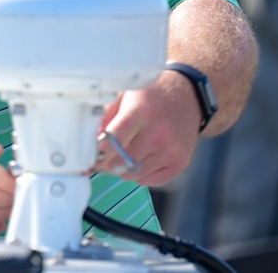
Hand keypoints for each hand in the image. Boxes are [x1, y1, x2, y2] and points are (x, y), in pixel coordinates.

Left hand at [92, 70, 200, 185]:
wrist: (188, 97)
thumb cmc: (151, 97)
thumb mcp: (125, 96)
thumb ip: (106, 117)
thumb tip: (90, 140)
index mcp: (142, 112)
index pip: (116, 139)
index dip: (100, 152)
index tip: (90, 156)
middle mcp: (159, 133)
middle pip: (123, 161)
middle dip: (106, 162)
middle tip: (100, 158)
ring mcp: (171, 150)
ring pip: (134, 174)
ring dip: (122, 169)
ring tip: (121, 154)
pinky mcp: (180, 162)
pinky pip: (150, 180)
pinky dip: (139, 174)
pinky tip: (138, 158)